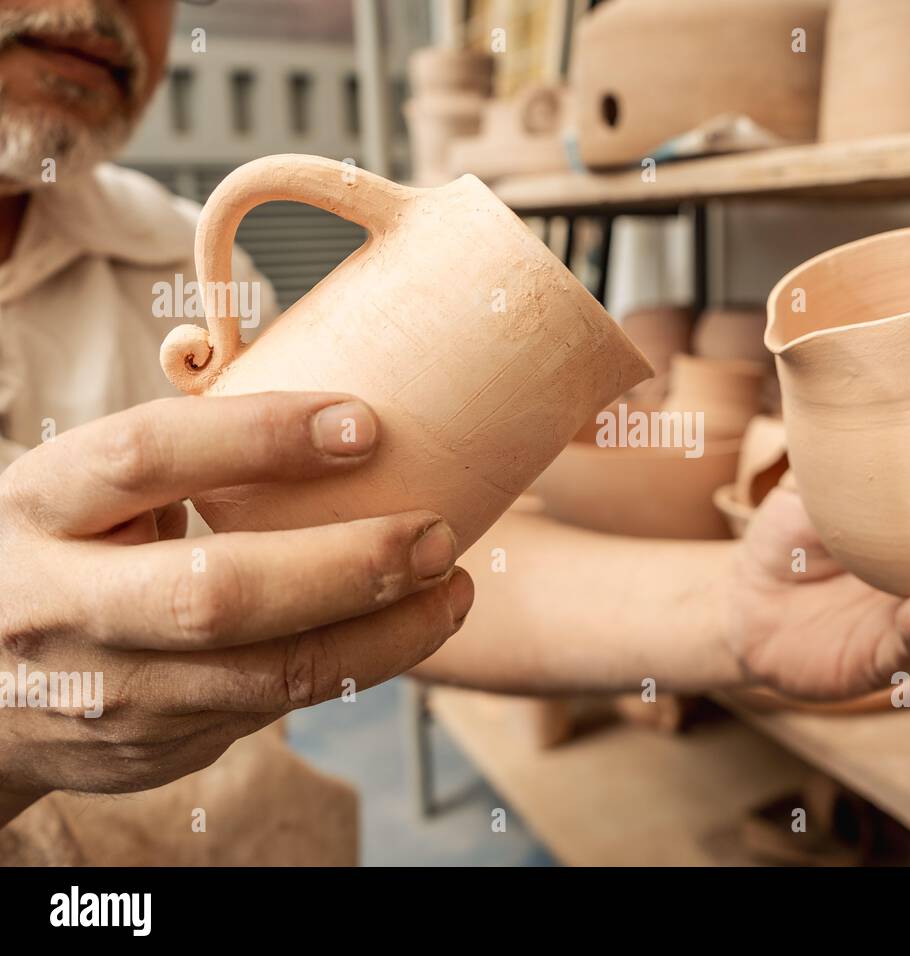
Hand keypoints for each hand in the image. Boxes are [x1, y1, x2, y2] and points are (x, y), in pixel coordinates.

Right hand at [0, 392, 472, 825]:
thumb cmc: (63, 554)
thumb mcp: (82, 492)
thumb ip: (180, 456)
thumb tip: (333, 408)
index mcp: (41, 506)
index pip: (146, 456)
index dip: (261, 435)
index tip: (364, 424)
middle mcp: (63, 606)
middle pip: (216, 593)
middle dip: (347, 565)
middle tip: (434, 533)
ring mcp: (108, 692)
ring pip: (267, 674)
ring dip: (384, 634)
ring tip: (452, 587)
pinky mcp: (154, 748)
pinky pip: (277, 706)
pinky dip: (356, 666)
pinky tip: (407, 628)